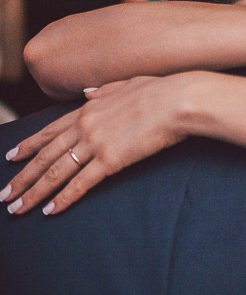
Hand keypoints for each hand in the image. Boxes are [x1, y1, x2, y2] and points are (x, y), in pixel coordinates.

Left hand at [3, 75, 188, 215]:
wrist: (179, 100)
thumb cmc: (161, 90)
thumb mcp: (128, 83)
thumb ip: (105, 90)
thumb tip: (88, 93)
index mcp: (88, 108)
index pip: (50, 131)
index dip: (28, 145)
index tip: (11, 157)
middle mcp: (84, 126)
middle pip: (45, 156)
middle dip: (22, 177)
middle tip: (4, 194)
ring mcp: (95, 143)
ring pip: (55, 172)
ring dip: (33, 193)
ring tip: (16, 208)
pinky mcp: (110, 160)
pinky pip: (80, 183)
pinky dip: (63, 199)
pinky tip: (50, 211)